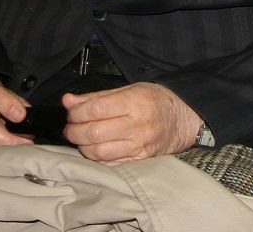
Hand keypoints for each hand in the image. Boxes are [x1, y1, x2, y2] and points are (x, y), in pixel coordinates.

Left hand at [62, 82, 202, 162]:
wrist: (184, 119)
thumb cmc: (155, 100)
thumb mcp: (130, 89)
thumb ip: (97, 97)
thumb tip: (68, 101)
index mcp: (136, 101)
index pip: (95, 109)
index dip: (76, 112)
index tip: (72, 112)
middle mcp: (138, 124)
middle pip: (93, 133)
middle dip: (74, 131)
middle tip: (72, 126)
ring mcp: (139, 144)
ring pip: (98, 152)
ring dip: (82, 146)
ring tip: (82, 138)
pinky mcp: (139, 159)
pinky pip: (108, 163)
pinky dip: (95, 157)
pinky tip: (95, 148)